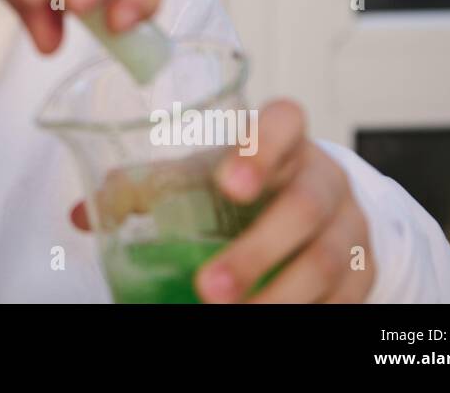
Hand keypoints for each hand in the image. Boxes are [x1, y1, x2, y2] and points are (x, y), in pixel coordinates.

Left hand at [69, 100, 375, 302]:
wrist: (318, 206)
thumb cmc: (248, 182)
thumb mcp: (205, 172)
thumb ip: (150, 184)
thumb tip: (86, 214)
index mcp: (284, 139)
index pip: (285, 122)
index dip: (263, 146)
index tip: (228, 181)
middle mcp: (324, 178)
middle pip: (304, 207)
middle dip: (257, 251)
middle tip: (210, 287)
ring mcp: (350, 226)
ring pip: (326, 261)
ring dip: (278, 297)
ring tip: (232, 319)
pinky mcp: (363, 271)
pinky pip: (343, 298)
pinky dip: (307, 314)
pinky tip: (270, 326)